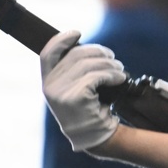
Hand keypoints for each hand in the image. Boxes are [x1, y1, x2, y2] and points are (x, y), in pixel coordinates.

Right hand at [40, 30, 126, 150]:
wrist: (94, 135)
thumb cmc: (87, 108)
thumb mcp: (73, 88)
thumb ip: (74, 70)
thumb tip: (90, 49)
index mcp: (47, 81)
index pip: (48, 53)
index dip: (61, 39)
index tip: (78, 32)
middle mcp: (49, 86)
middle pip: (76, 55)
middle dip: (99, 52)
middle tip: (113, 59)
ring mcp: (60, 93)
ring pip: (89, 64)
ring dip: (110, 64)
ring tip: (119, 70)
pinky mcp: (75, 98)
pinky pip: (97, 76)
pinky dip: (112, 74)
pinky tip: (120, 79)